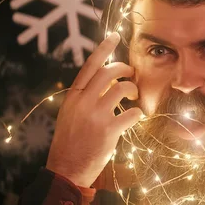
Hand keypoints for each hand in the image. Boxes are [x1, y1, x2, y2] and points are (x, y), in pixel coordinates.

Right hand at [46, 32, 142, 187]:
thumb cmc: (71, 142)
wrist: (66, 169)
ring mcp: (96, 116)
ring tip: (134, 98)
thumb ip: (85, 97)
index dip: (104, 48)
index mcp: (73, 96)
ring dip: (134, 90)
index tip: (115, 35)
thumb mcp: (71, 114)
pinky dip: (138, 113)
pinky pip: (132, 113)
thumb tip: (105, 81)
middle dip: (126, 69)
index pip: (90, 65)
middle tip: (132, 75)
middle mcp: (84, 102)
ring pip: (123, 88)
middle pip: (110, 72)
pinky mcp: (109, 131)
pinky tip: (135, 117)